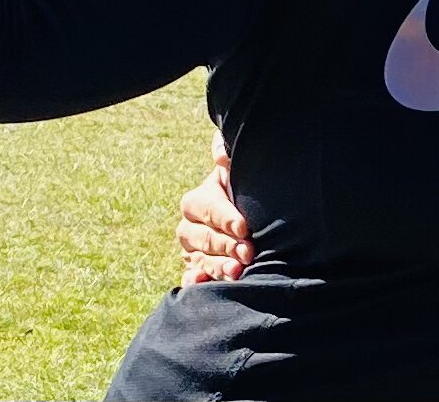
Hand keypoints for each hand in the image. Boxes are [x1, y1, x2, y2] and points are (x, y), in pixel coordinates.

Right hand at [176, 130, 252, 284]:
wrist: (250, 216)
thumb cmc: (244, 189)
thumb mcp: (238, 170)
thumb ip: (227, 153)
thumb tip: (221, 155)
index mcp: (197, 200)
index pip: (207, 208)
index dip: (225, 217)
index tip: (244, 226)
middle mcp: (188, 227)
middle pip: (203, 237)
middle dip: (226, 244)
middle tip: (248, 251)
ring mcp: (190, 251)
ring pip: (199, 260)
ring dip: (216, 266)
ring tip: (237, 271)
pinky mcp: (195, 271)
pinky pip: (190, 279)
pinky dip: (196, 283)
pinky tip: (203, 285)